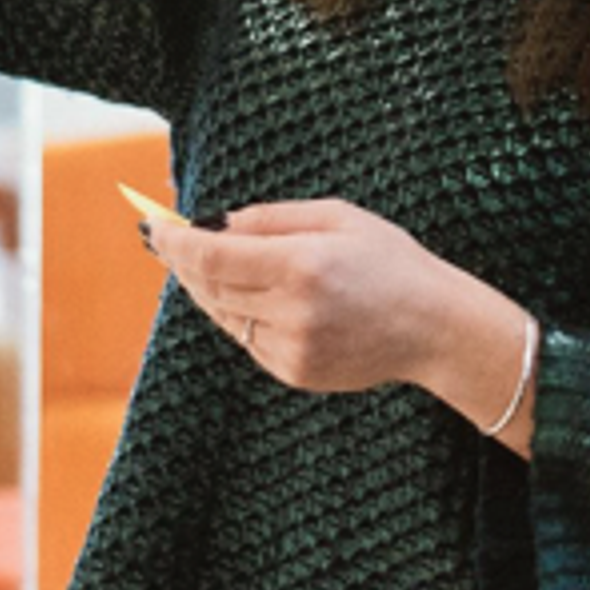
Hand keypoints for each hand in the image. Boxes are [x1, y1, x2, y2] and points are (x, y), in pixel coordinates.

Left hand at [148, 199, 506, 400]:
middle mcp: (291, 311)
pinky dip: (241, 315)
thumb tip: (216, 222)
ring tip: (209, 263)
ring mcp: (291, 348)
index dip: (175, 242)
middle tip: (168, 239)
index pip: (212, 255)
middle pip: (209, 287)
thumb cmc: (390, 261)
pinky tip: (257, 297)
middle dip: (185, 262)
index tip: (154, 227)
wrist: (435, 328)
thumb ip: (271, 218)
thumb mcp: (337, 218)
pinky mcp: (294, 372)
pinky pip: (248, 339)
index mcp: (302, 265)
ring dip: (209, 289)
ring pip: (224, 315)